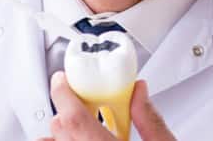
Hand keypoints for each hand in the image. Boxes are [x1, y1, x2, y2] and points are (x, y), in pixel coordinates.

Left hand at [40, 71, 175, 140]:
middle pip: (60, 129)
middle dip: (67, 108)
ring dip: (60, 130)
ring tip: (79, 123)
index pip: (73, 120)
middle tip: (80, 96)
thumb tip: (138, 91)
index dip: (63, 93)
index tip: (62, 78)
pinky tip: (75, 139)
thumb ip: (152, 120)